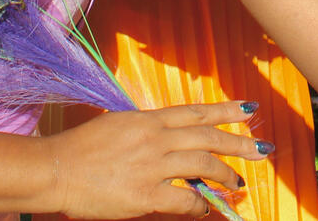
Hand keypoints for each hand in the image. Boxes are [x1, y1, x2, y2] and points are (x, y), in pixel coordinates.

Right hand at [46, 102, 268, 217]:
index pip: (196, 112)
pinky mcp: (145, 194)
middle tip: (262, 150)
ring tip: (238, 182)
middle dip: (238, 144)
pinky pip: (183, 200)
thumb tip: (170, 139)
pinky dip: (199, 204)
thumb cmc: (80, 148)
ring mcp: (153, 165)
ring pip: (203, 166)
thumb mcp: (117, 125)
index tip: (248, 111)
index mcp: (148, 119)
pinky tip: (206, 207)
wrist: (55, 169)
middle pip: (208, 137)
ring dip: (225, 174)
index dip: (225, 111)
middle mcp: (156, 138)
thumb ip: (147, 130)